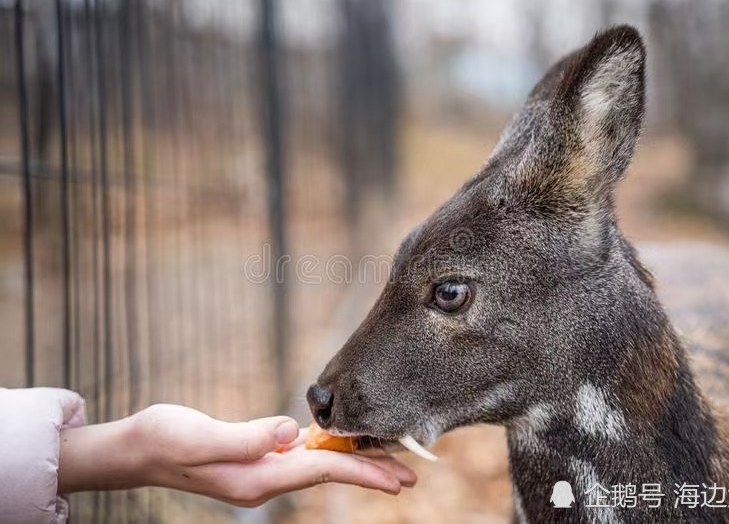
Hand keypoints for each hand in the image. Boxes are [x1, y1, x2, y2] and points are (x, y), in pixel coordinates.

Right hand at [58, 404, 415, 506]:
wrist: (136, 450)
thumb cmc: (164, 440)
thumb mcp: (201, 437)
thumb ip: (246, 438)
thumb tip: (290, 432)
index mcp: (258, 477)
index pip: (322, 470)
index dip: (362, 470)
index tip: (398, 476)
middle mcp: (264, 479)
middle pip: (329, 473)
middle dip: (369, 473)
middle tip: (409, 475)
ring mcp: (260, 472)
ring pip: (319, 465)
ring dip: (353, 462)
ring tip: (386, 461)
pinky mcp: (254, 459)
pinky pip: (302, 458)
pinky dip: (328, 452)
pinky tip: (339, 446)